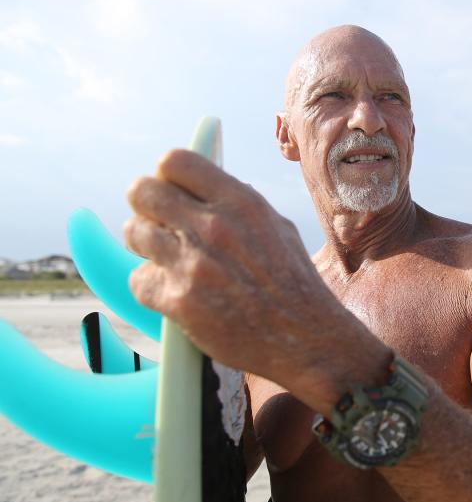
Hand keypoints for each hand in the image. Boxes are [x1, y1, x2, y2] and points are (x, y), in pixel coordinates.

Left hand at [123, 149, 355, 389]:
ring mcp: (194, 264)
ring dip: (145, 245)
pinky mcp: (179, 301)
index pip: (175, 161)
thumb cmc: (295, 285)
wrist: (306, 339)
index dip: (166, 175)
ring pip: (135, 233)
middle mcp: (214, 227)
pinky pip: (139, 280)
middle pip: (142, 190)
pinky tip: (175, 292)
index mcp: (241, 202)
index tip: (171, 189)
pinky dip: (152, 287)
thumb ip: (238, 206)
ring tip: (166, 258)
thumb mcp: (278, 228)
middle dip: (146, 206)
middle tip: (159, 223)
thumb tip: (203, 189)